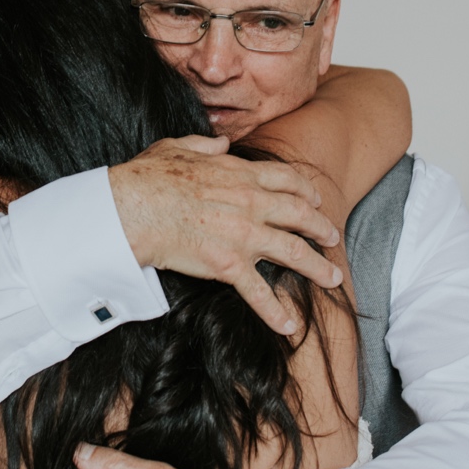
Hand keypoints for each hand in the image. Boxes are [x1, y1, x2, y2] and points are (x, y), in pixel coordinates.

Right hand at [108, 136, 343, 334]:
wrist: (134, 207)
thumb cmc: (150, 177)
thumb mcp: (180, 147)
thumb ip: (205, 145)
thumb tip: (220, 144)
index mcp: (241, 174)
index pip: (287, 180)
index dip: (306, 190)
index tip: (315, 200)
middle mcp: (251, 203)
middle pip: (301, 215)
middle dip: (322, 227)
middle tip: (333, 238)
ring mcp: (244, 235)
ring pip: (294, 253)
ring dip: (317, 267)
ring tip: (333, 277)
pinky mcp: (229, 265)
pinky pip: (259, 292)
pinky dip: (275, 312)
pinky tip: (288, 325)